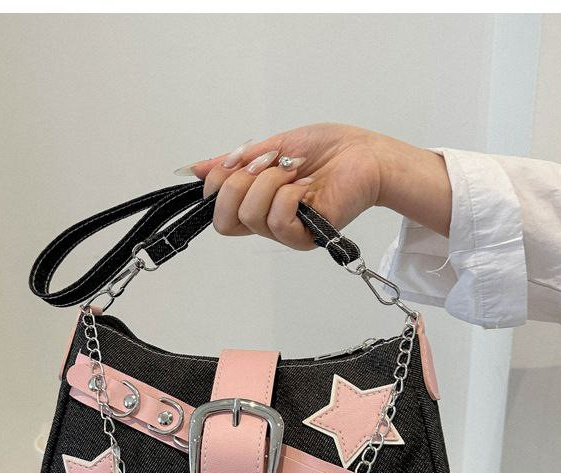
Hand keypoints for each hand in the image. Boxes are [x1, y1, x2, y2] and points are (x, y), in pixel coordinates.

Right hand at [176, 123, 451, 248]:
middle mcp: (266, 221)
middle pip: (224, 220)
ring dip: (268, 182)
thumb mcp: (271, 147)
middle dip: (237, 182)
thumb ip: (235, 161)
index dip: (217, 182)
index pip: (216, 209)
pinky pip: (277, 221)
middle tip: (268, 164)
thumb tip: (195, 169)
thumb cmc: (328, 150)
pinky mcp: (306, 237)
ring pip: (249, 216)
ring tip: (292, 171)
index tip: (240, 158)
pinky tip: (305, 186)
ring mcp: (286, 232)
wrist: (365, 153)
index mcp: (256, 202)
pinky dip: (288, 195)